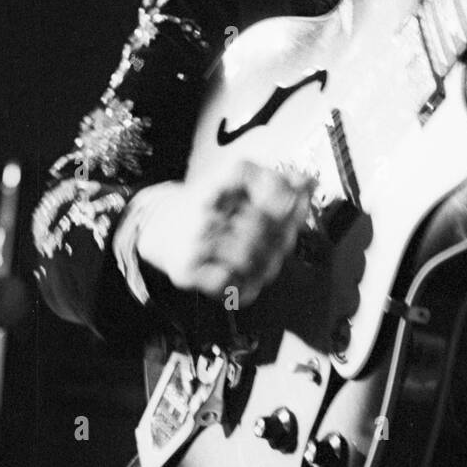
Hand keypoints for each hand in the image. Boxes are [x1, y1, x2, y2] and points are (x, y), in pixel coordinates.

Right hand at [136, 160, 314, 304]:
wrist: (156, 226)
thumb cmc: (208, 206)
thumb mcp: (237, 185)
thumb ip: (276, 182)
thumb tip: (309, 182)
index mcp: (219, 181)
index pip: (260, 180)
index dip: (285, 195)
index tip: (294, 205)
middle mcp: (204, 207)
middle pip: (262, 222)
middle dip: (282, 235)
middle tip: (286, 242)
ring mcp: (195, 240)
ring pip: (249, 256)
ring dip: (268, 264)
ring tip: (269, 263)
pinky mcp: (187, 269)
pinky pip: (229, 283)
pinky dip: (246, 285)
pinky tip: (249, 278)